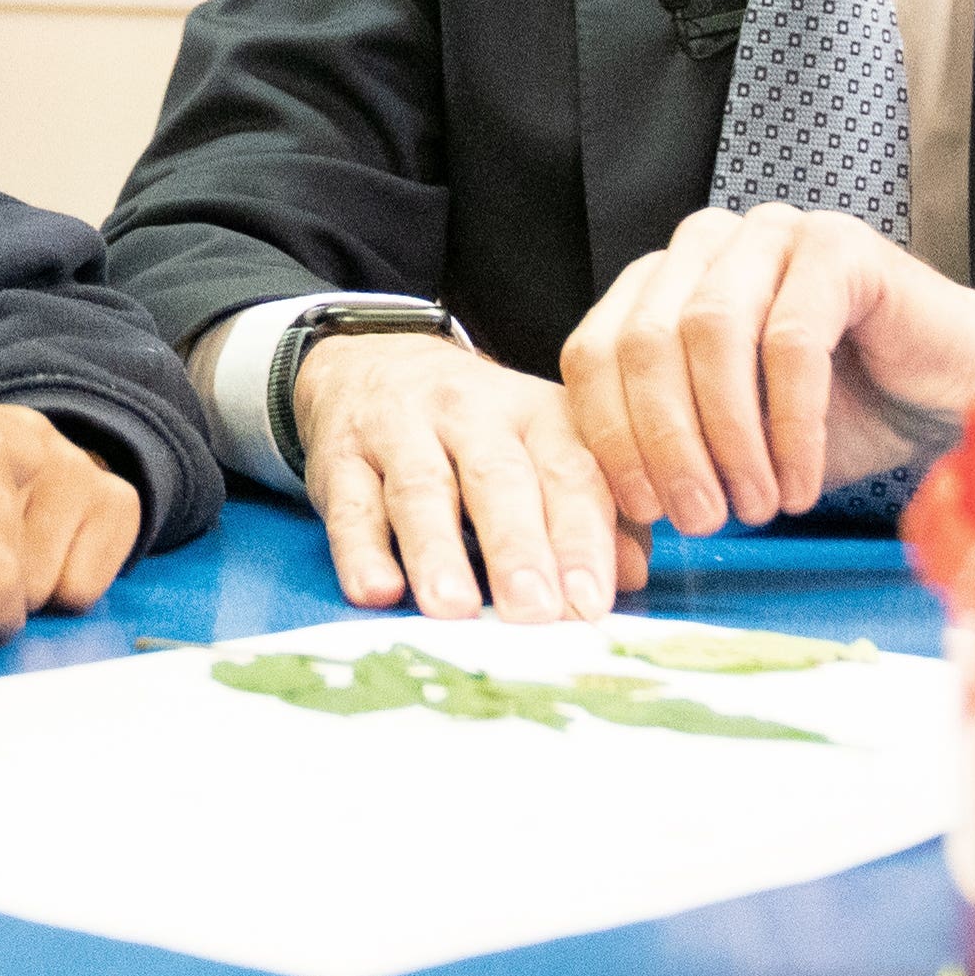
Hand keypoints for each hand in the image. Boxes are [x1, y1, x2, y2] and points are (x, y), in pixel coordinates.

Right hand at [288, 331, 639, 620]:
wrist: (376, 364)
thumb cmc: (480, 433)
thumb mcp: (544, 450)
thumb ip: (596, 511)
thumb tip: (634, 573)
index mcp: (537, 414)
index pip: (568, 471)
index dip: (582, 537)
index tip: (591, 602)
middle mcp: (472, 413)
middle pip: (498, 478)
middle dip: (518, 547)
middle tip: (533, 612)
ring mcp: (400, 430)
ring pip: (420, 489)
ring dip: (437, 550)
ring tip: (453, 608)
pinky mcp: (341, 456)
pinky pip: (350, 503)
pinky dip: (360, 549)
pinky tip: (376, 590)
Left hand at [559, 204, 974, 534]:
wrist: (958, 392)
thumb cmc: (845, 413)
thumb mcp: (737, 439)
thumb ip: (673, 449)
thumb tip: (613, 507)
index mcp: (667, 281)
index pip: (596, 349)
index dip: (610, 436)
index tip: (641, 510)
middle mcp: (711, 244)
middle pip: (644, 341)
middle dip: (664, 443)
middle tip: (697, 518)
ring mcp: (774, 233)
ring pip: (709, 333)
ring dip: (725, 436)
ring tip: (753, 506)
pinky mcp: (839, 246)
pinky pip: (791, 341)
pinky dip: (790, 427)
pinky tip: (798, 483)